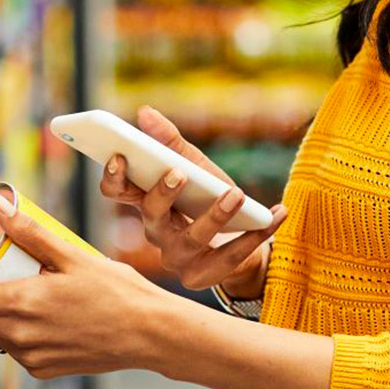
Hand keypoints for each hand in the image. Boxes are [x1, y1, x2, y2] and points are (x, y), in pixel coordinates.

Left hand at [0, 191, 177, 378]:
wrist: (149, 334)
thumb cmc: (116, 291)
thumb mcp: (72, 255)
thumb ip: (31, 233)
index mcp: (20, 304)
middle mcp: (18, 336)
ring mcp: (29, 357)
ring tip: (15, 284)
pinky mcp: (43, 369)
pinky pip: (13, 347)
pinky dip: (14, 328)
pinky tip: (40, 312)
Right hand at [97, 106, 284, 293]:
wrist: (242, 240)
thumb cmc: (209, 199)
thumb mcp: (195, 166)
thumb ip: (171, 142)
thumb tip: (145, 112)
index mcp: (147, 203)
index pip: (117, 192)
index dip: (113, 177)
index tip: (119, 156)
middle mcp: (156, 233)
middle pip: (151, 215)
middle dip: (162, 195)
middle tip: (178, 172)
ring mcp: (178, 259)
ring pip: (191, 239)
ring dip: (215, 216)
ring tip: (236, 193)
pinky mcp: (203, 276)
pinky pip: (229, 257)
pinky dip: (256, 235)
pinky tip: (276, 213)